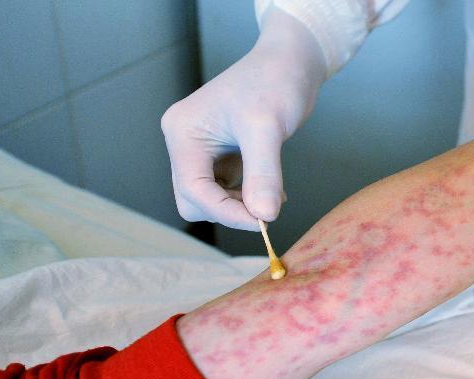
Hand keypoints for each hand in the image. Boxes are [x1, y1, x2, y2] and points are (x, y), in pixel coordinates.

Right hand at [161, 7, 325, 228]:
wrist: (291, 62)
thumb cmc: (275, 82)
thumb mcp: (268, 128)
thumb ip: (263, 174)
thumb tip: (263, 216)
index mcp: (183, 133)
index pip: (193, 190)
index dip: (226, 212)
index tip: (261, 222)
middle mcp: (185, 142)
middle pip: (194, 200)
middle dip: (229, 210)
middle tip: (266, 209)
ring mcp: (202, 150)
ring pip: (211, 199)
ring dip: (241, 205)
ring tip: (273, 192)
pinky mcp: (222, 155)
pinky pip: (228, 190)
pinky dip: (248, 196)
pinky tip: (272, 187)